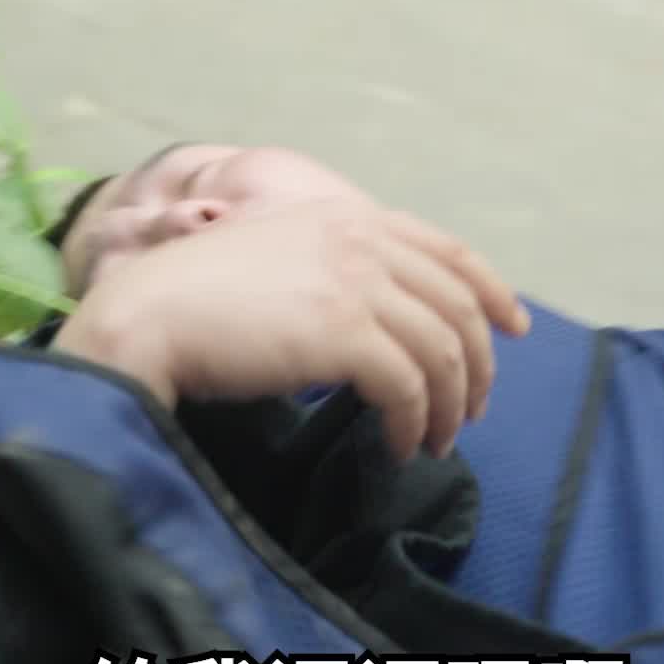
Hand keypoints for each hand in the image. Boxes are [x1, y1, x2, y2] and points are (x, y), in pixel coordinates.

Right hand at [52, 197, 529, 460]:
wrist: (149, 316)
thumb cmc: (196, 299)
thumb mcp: (276, 258)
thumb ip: (331, 271)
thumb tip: (377, 325)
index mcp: (348, 216)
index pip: (448, 249)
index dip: (492, 290)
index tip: (514, 328)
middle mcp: (361, 239)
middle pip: (457, 305)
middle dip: (476, 364)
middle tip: (470, 411)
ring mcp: (356, 282)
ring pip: (442, 351)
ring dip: (446, 406)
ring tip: (433, 442)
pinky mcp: (345, 333)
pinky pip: (408, 388)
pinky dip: (412, 424)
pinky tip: (398, 447)